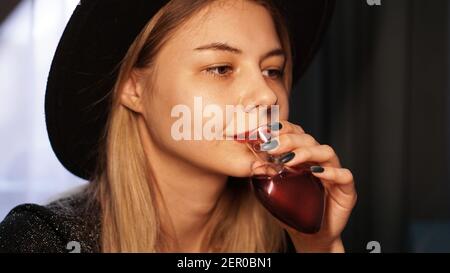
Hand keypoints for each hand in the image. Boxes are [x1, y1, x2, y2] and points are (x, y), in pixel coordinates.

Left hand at [251, 121, 356, 252]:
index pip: (296, 134)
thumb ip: (266, 177)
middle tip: (272, 146)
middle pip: (309, 140)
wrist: (309, 236)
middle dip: (290, 140)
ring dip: (306, 152)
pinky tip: (315, 172)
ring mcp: (334, 174)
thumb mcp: (274, 192)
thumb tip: (253, 165)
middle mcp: (319, 161)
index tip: (267, 131)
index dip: (284, 129)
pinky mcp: (346, 189)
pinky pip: (344, 175)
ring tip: (288, 160)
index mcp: (304, 157)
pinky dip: (330, 172)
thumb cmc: (293, 211)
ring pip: (326, 152)